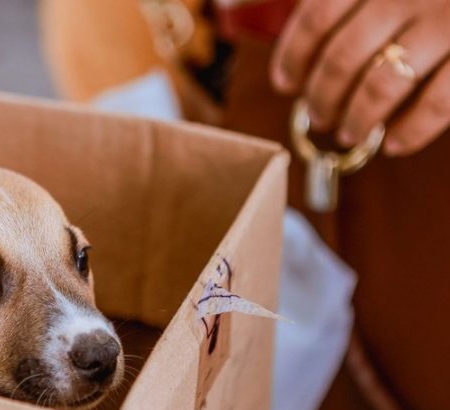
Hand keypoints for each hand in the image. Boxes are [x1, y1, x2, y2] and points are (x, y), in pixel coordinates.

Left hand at [270, 0, 449, 155]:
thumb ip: (319, 0)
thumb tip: (230, 8)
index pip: (317, 17)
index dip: (293, 55)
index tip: (283, 82)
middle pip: (343, 57)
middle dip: (322, 96)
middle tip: (318, 117)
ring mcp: (444, 23)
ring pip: (382, 85)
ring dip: (357, 118)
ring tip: (349, 133)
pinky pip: (437, 101)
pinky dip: (411, 129)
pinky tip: (395, 144)